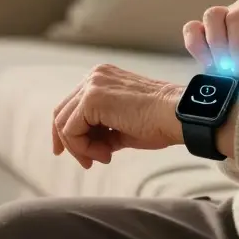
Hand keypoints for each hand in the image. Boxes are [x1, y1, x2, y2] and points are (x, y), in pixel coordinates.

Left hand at [51, 64, 183, 168]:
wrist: (176, 116)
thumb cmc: (159, 122)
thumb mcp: (123, 125)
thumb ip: (102, 129)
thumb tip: (86, 147)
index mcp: (102, 77)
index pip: (72, 106)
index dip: (70, 133)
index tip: (81, 155)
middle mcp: (94, 76)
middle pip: (62, 113)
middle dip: (70, 143)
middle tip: (88, 163)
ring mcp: (92, 85)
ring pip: (63, 123)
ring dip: (81, 148)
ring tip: (106, 157)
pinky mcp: (91, 98)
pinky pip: (71, 130)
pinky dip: (84, 148)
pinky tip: (108, 153)